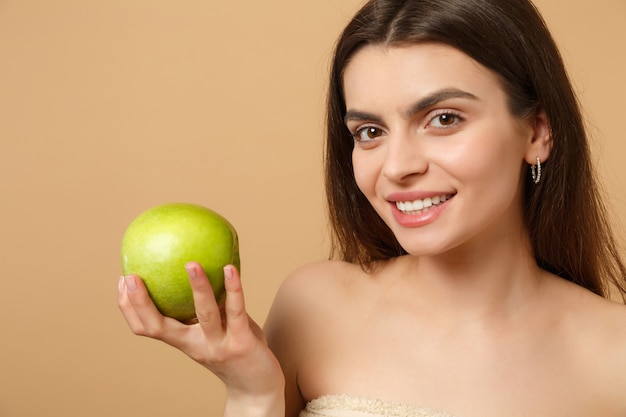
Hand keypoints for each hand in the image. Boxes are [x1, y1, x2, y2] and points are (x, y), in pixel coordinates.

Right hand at [118, 262, 284, 402]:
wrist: (257, 387)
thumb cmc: (236, 350)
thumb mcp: (215, 329)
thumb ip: (207, 306)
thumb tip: (196, 265)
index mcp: (185, 342)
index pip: (147, 327)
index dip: (129, 307)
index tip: (122, 279)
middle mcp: (196, 346)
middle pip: (160, 327)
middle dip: (141, 302)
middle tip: (131, 276)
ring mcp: (219, 345)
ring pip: (204, 314)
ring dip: (198, 287)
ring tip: (191, 264)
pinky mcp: (242, 343)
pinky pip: (236, 311)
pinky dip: (233, 288)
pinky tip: (230, 268)